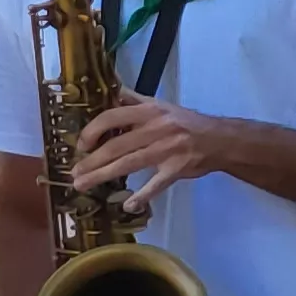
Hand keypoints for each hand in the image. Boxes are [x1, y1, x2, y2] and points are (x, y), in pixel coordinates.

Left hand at [72, 91, 243, 210]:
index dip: (93, 130)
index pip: (114, 116)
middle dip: (92, 161)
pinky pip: (157, 184)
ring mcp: (168, 150)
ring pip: (129, 164)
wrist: (221, 139)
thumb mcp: (162, 106)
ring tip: (82, 185)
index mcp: (151, 112)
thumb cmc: (186, 123)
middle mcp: (158, 129)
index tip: (82, 144)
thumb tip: (110, 89)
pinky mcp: (177, 169)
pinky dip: (143, 195)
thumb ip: (135, 101)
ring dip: (102, 176)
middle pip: (117, 145)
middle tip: (74, 173)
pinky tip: (129, 205)